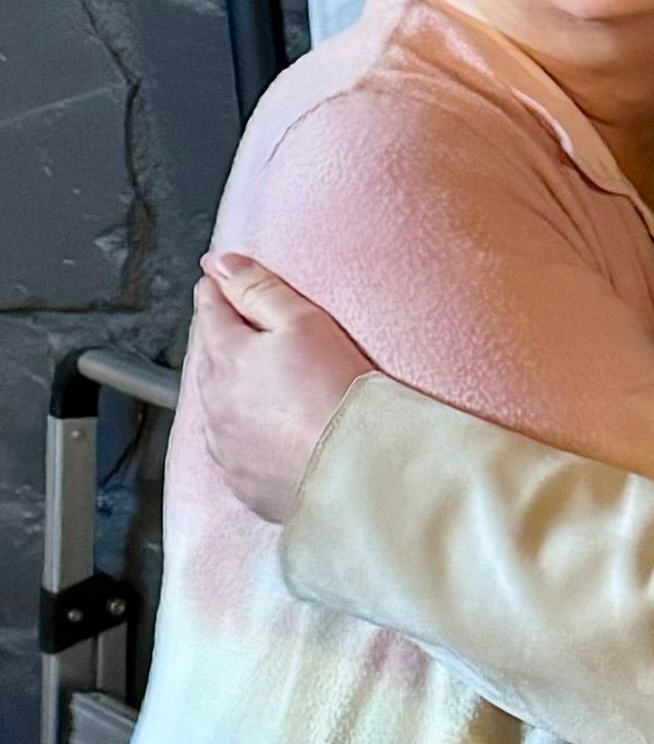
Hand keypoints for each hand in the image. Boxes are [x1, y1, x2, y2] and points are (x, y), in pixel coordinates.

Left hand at [188, 255, 375, 522]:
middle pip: (210, 357)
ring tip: (260, 382)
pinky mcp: (242, 479)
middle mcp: (214, 401)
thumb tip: (222, 263)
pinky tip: (269, 430)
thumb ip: (259, 289)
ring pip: (217, 404)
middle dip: (223, 338)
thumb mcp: (303, 322)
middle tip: (244, 326)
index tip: (218, 278)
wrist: (353, 472)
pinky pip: (233, 447)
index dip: (216, 288)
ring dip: (231, 389)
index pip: (210, 308)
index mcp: (226, 356)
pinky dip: (244, 433)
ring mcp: (225, 444)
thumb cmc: (335, 393)